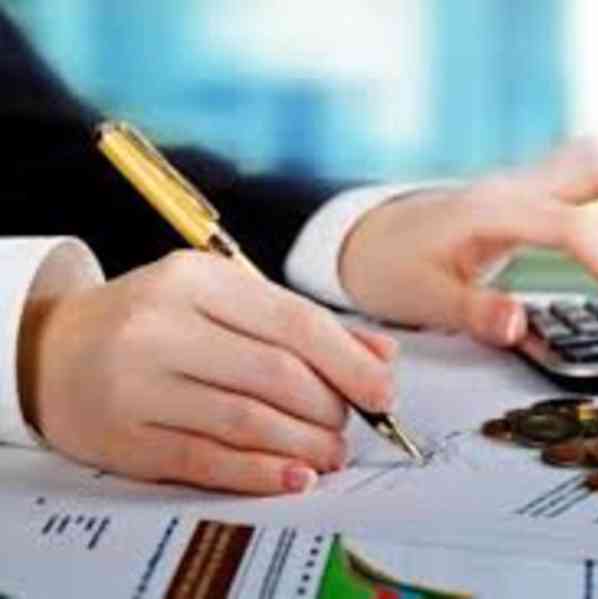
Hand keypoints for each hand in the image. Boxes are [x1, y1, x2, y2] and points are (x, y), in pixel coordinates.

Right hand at [17, 251, 396, 494]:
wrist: (55, 352)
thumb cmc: (158, 322)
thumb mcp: (224, 301)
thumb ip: (302, 324)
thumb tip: (382, 356)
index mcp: (196, 279)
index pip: (294, 323)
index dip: (349, 362)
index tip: (382, 392)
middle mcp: (162, 326)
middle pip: (276, 374)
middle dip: (329, 407)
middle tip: (347, 426)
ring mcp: (138, 384)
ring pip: (247, 420)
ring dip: (303, 444)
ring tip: (330, 454)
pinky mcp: (124, 438)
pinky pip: (207, 460)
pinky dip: (260, 472)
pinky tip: (292, 476)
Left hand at [340, 139, 597, 345]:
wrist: (368, 239)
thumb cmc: (393, 269)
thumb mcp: (423, 300)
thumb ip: (473, 312)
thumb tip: (519, 326)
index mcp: (489, 213)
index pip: (573, 227)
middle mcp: (513, 187)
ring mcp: (523, 182)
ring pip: (597, 159)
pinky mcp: (530, 190)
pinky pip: (587, 167)